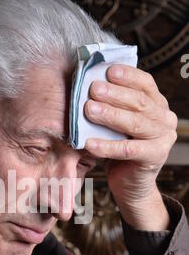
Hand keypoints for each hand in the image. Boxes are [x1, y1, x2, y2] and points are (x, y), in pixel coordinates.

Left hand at [84, 64, 177, 229]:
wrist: (130, 183)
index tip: (107, 70)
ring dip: (110, 115)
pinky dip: (107, 146)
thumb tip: (88, 84)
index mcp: (157, 104)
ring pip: (135, 123)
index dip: (128, 76)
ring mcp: (163, 138)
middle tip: (93, 88)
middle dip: (114, 94)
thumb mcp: (116, 124)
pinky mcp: (155, 157)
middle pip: (139, 102)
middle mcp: (165, 118)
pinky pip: (128, 150)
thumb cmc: (119, 148)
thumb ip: (111, 105)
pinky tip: (89, 143)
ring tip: (89, 109)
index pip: (145, 83)